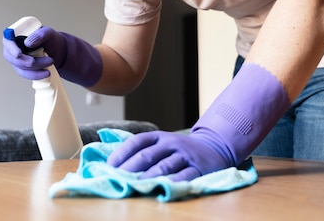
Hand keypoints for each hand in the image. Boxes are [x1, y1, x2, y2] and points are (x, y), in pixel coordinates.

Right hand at [2, 26, 102, 86]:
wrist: (58, 50)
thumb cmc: (51, 39)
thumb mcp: (48, 33)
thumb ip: (39, 34)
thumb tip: (28, 42)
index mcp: (17, 34)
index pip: (7, 41)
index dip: (11, 48)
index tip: (19, 54)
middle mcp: (14, 47)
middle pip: (11, 57)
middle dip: (24, 62)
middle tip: (34, 61)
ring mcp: (17, 59)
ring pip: (19, 67)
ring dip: (34, 69)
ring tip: (50, 62)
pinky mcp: (23, 68)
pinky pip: (26, 74)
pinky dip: (35, 75)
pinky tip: (46, 72)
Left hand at [107, 130, 231, 180]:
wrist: (214, 148)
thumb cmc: (179, 150)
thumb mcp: (162, 143)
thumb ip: (142, 150)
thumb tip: (112, 162)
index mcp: (158, 136)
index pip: (137, 141)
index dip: (122, 153)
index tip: (109, 165)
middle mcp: (170, 143)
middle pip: (147, 155)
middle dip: (130, 167)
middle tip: (117, 178)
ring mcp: (184, 155)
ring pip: (164, 166)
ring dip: (149, 176)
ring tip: (136, 185)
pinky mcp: (198, 168)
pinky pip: (185, 176)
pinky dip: (173, 182)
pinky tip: (164, 188)